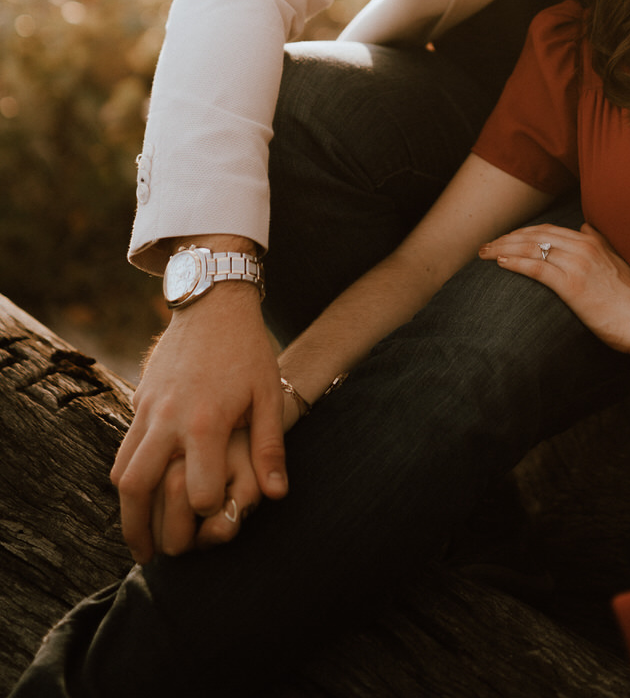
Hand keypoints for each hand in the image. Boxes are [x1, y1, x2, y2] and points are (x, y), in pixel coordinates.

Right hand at [111, 282, 286, 563]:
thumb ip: (269, 447)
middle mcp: (169, 420)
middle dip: (144, 532)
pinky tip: (137, 495)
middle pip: (140, 491)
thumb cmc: (248, 348)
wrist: (212, 301)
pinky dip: (124, 479)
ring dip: (126, 512)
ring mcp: (148, 410)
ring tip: (137, 539)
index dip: (209, 513)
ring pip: (122, 473)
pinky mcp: (139, 400)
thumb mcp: (268, 393)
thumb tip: (276, 496)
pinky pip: (122, 449)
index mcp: (205, 422)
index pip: (197, 492)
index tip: (218, 519)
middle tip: (153, 559)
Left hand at [479, 222, 629, 353]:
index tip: (504, 240)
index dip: (521, 233)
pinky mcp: (573, 285)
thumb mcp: (617, 262)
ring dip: (504, 249)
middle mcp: (583, 247)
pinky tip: (500, 264)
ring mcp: (577, 264)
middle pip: (535, 235)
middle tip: (485, 246)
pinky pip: (537, 268)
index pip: (547, 230)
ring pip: (532, 248)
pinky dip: (516, 263)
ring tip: (484, 254)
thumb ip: (600, 243)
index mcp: (591, 242)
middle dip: (506, 238)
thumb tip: (585, 226)